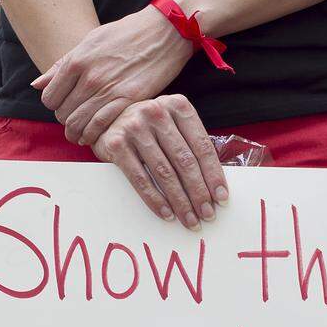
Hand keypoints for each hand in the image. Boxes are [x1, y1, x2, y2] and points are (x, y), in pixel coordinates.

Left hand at [34, 6, 193, 145]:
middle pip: (62, 113)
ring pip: (78, 123)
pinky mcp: (128, 100)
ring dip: (76, 133)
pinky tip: (93, 136)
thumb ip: (63, 63)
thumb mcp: (90, 41)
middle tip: (73, 121)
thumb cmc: (128, 34)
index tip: (63, 106)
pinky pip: (100, 126)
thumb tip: (37, 84)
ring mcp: (108, 90)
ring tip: (80, 134)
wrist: (164, 32)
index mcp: (77, 60)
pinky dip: (93, 135)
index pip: (50, 96)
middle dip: (65, 120)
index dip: (54, 105)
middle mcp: (89, 76)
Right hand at [91, 95, 227, 228]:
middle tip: (207, 215)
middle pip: (184, 161)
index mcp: (178, 106)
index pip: (202, 146)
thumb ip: (191, 146)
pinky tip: (167, 214)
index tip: (222, 198)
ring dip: (180, 201)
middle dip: (199, 193)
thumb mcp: (172, 126)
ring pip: (164, 173)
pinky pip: (140, 179)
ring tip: (190, 220)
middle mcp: (157, 113)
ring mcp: (135, 127)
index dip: (214, 175)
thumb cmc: (148, 128)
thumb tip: (215, 186)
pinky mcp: (116, 144)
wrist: (105, 119)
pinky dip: (155, 200)